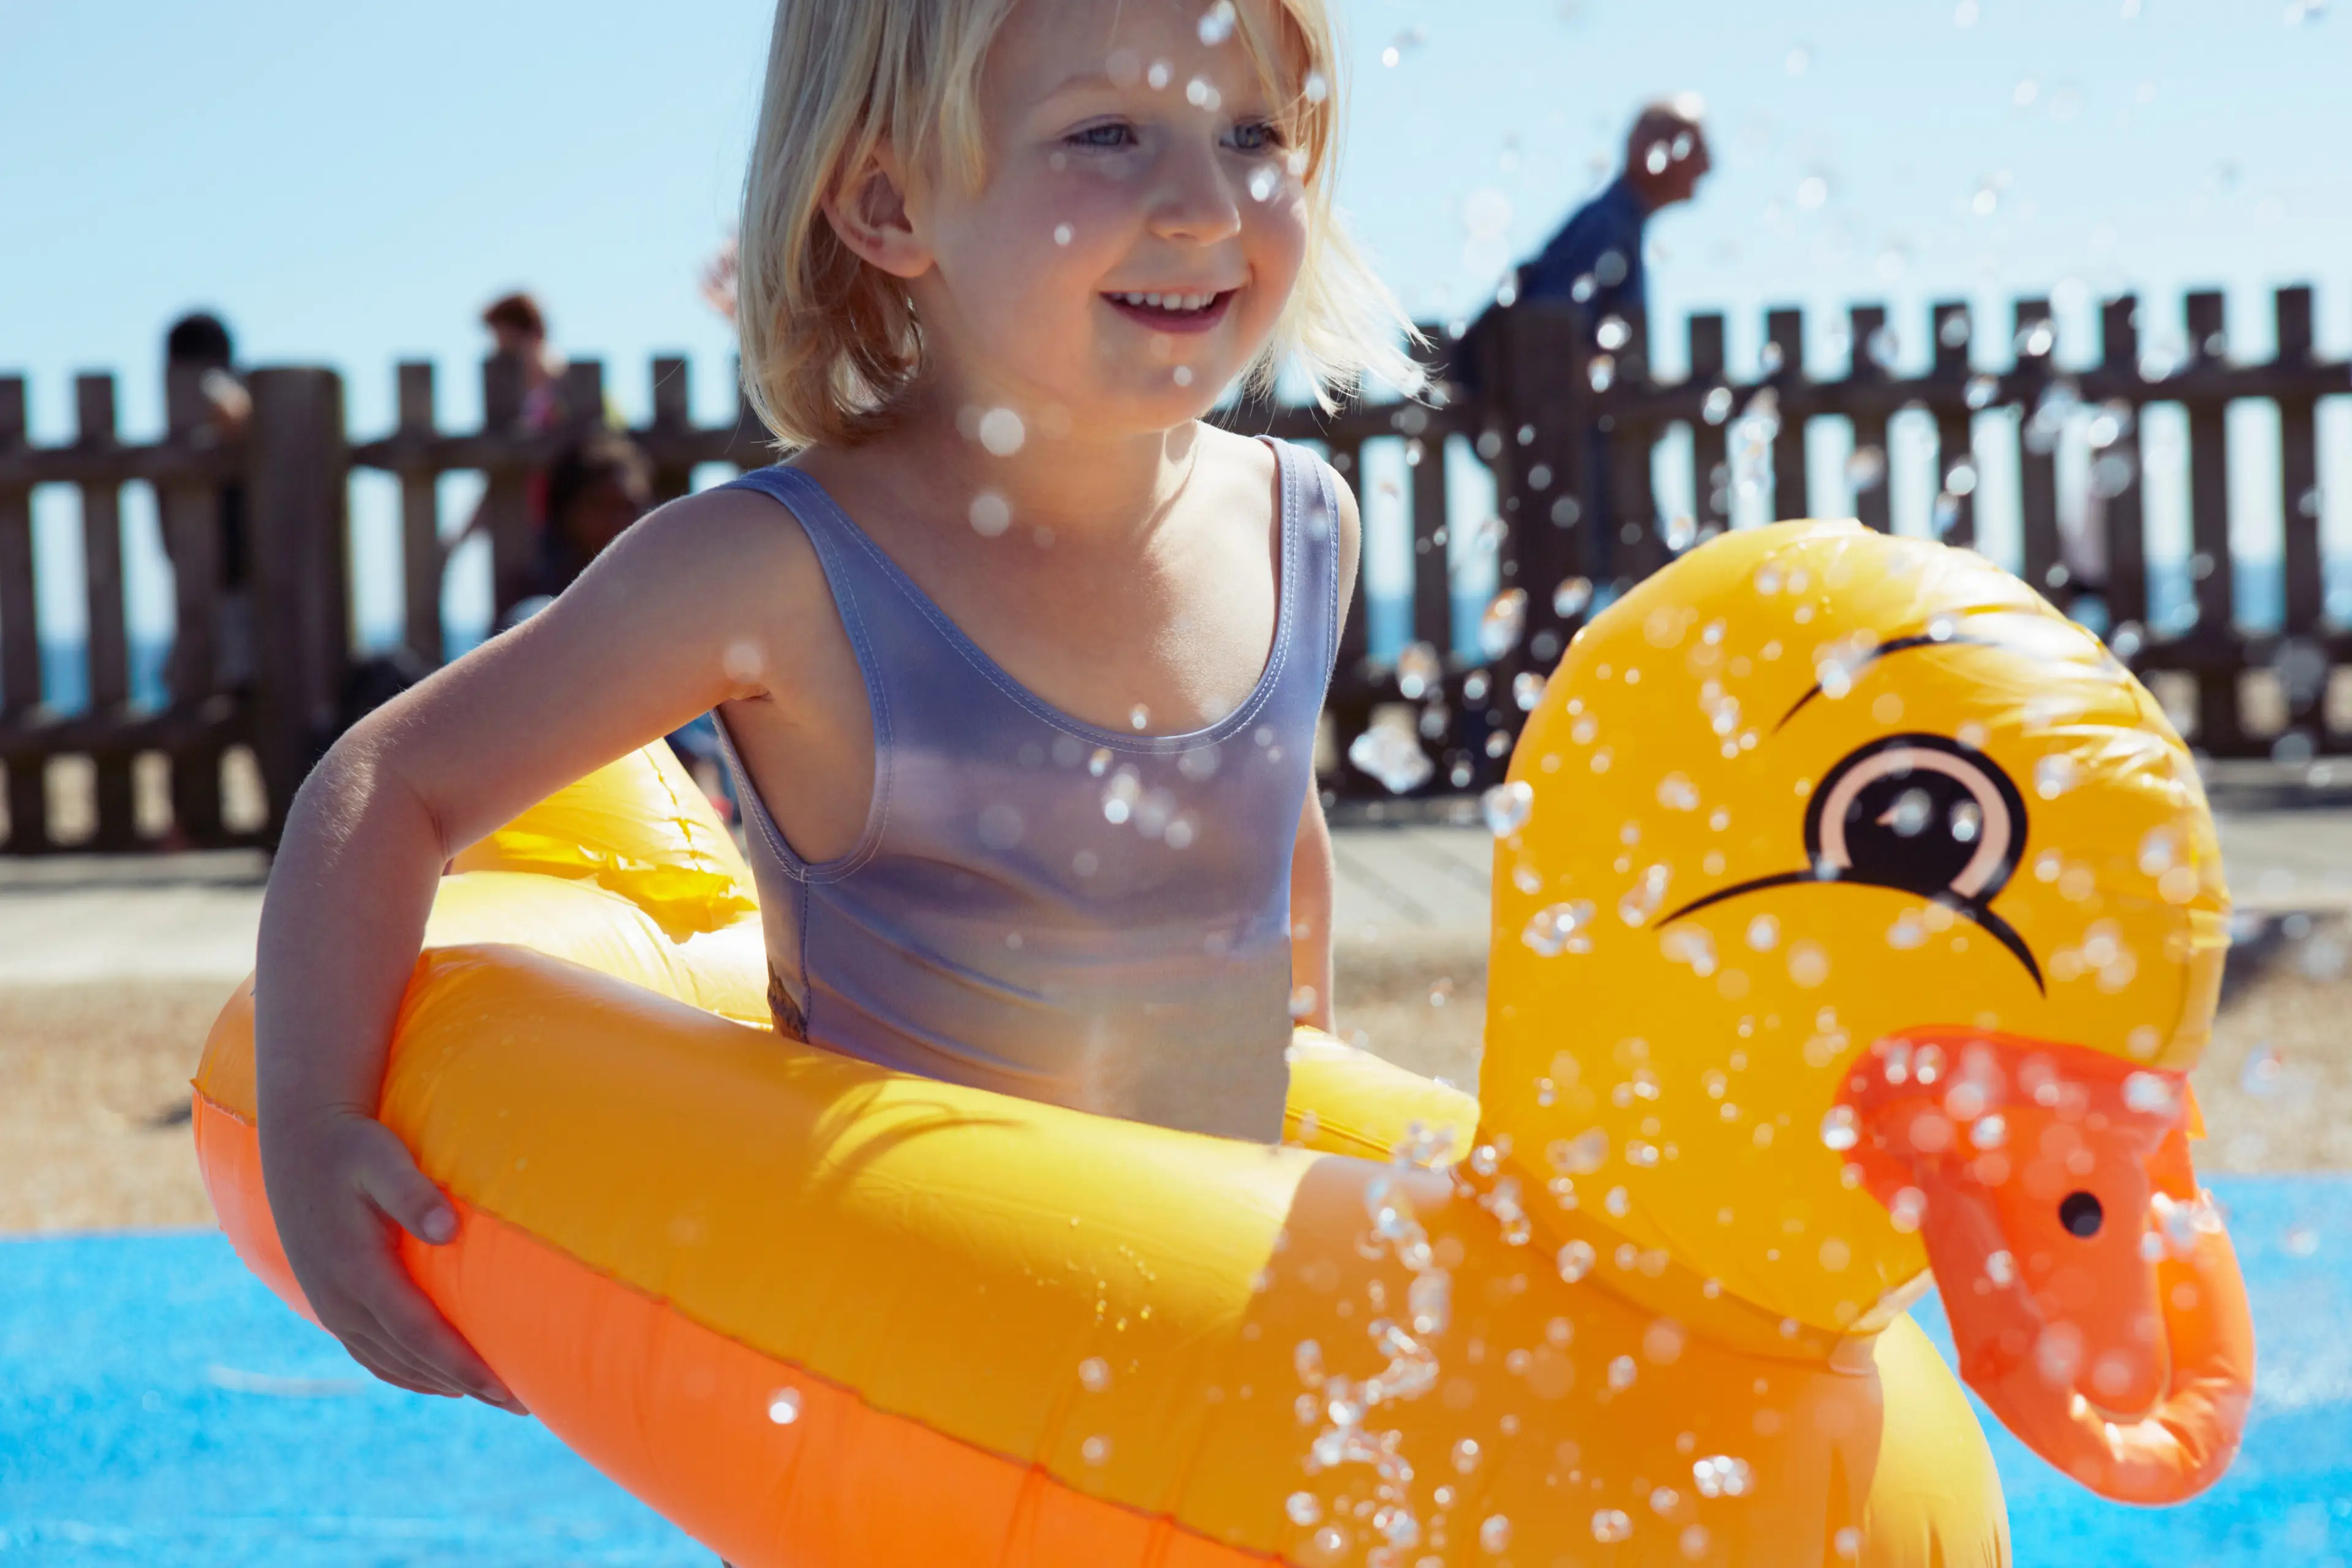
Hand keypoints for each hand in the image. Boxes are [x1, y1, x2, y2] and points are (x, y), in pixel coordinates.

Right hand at [262, 1111, 526, 1412]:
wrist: (298, 1141)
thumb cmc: (352, 1144)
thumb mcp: (382, 1157)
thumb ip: (411, 1192)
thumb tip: (446, 1229)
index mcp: (355, 1270)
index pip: (419, 1332)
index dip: (462, 1364)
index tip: (505, 1388)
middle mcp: (339, 1299)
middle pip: (411, 1359)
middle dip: (466, 1385)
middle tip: (522, 1405)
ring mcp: (331, 1305)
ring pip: (391, 1363)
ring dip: (441, 1384)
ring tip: (493, 1397)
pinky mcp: (331, 1302)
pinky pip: (372, 1353)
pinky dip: (408, 1372)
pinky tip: (440, 1379)